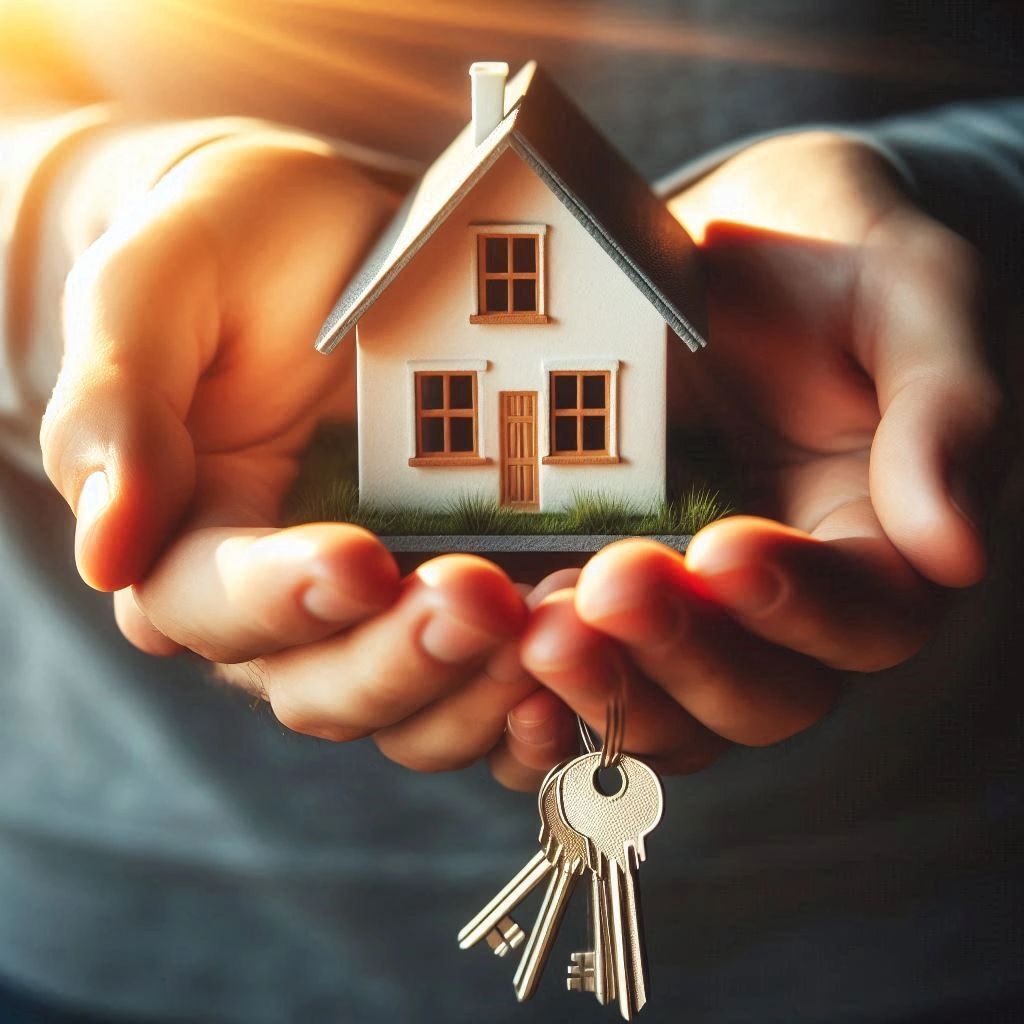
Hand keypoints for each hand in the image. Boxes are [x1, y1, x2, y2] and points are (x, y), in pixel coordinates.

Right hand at [41, 134, 527, 740]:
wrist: (338, 237)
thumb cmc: (233, 251)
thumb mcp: (155, 290)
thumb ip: (117, 406)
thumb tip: (104, 553)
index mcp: (188, 541)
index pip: (211, 606)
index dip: (281, 599)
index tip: (357, 558)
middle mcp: (281, 606)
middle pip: (321, 689)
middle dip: (403, 658)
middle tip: (481, 598)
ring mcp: (380, 613)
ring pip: (414, 712)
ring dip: (482, 688)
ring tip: (554, 627)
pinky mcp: (460, 601)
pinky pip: (489, 687)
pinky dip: (531, 700)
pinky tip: (579, 671)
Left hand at [491, 131, 1003, 787]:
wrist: (720, 244)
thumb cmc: (829, 255)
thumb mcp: (907, 293)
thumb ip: (940, 410)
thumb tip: (956, 552)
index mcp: (876, 545)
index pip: (867, 618)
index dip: (805, 603)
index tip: (729, 546)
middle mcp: (783, 609)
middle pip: (758, 697)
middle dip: (686, 654)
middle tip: (614, 587)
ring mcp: (686, 615)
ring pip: (663, 713)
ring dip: (603, 690)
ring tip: (536, 630)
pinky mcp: (600, 603)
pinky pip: (579, 686)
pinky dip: (538, 702)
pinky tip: (494, 667)